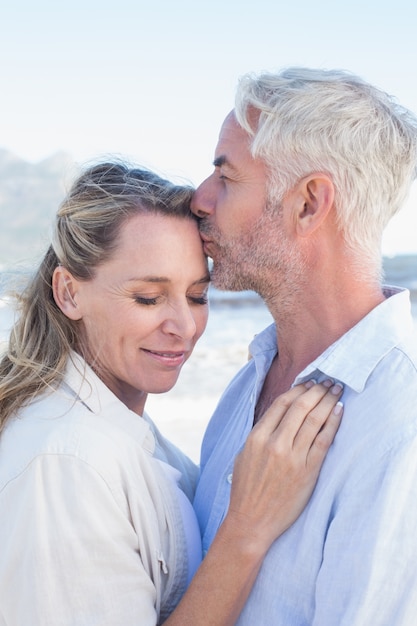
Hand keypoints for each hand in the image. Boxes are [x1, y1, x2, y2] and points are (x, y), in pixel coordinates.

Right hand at [224, 380, 342, 554]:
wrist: (252, 522)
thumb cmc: (246, 490)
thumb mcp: (244, 455)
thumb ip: (261, 434)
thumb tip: (281, 416)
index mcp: (257, 437)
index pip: (282, 403)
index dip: (298, 389)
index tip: (309, 382)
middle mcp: (275, 444)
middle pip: (301, 407)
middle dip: (317, 390)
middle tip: (328, 381)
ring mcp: (293, 457)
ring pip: (315, 420)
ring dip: (328, 401)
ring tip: (336, 391)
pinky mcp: (308, 471)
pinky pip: (324, 441)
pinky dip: (333, 423)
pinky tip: (339, 411)